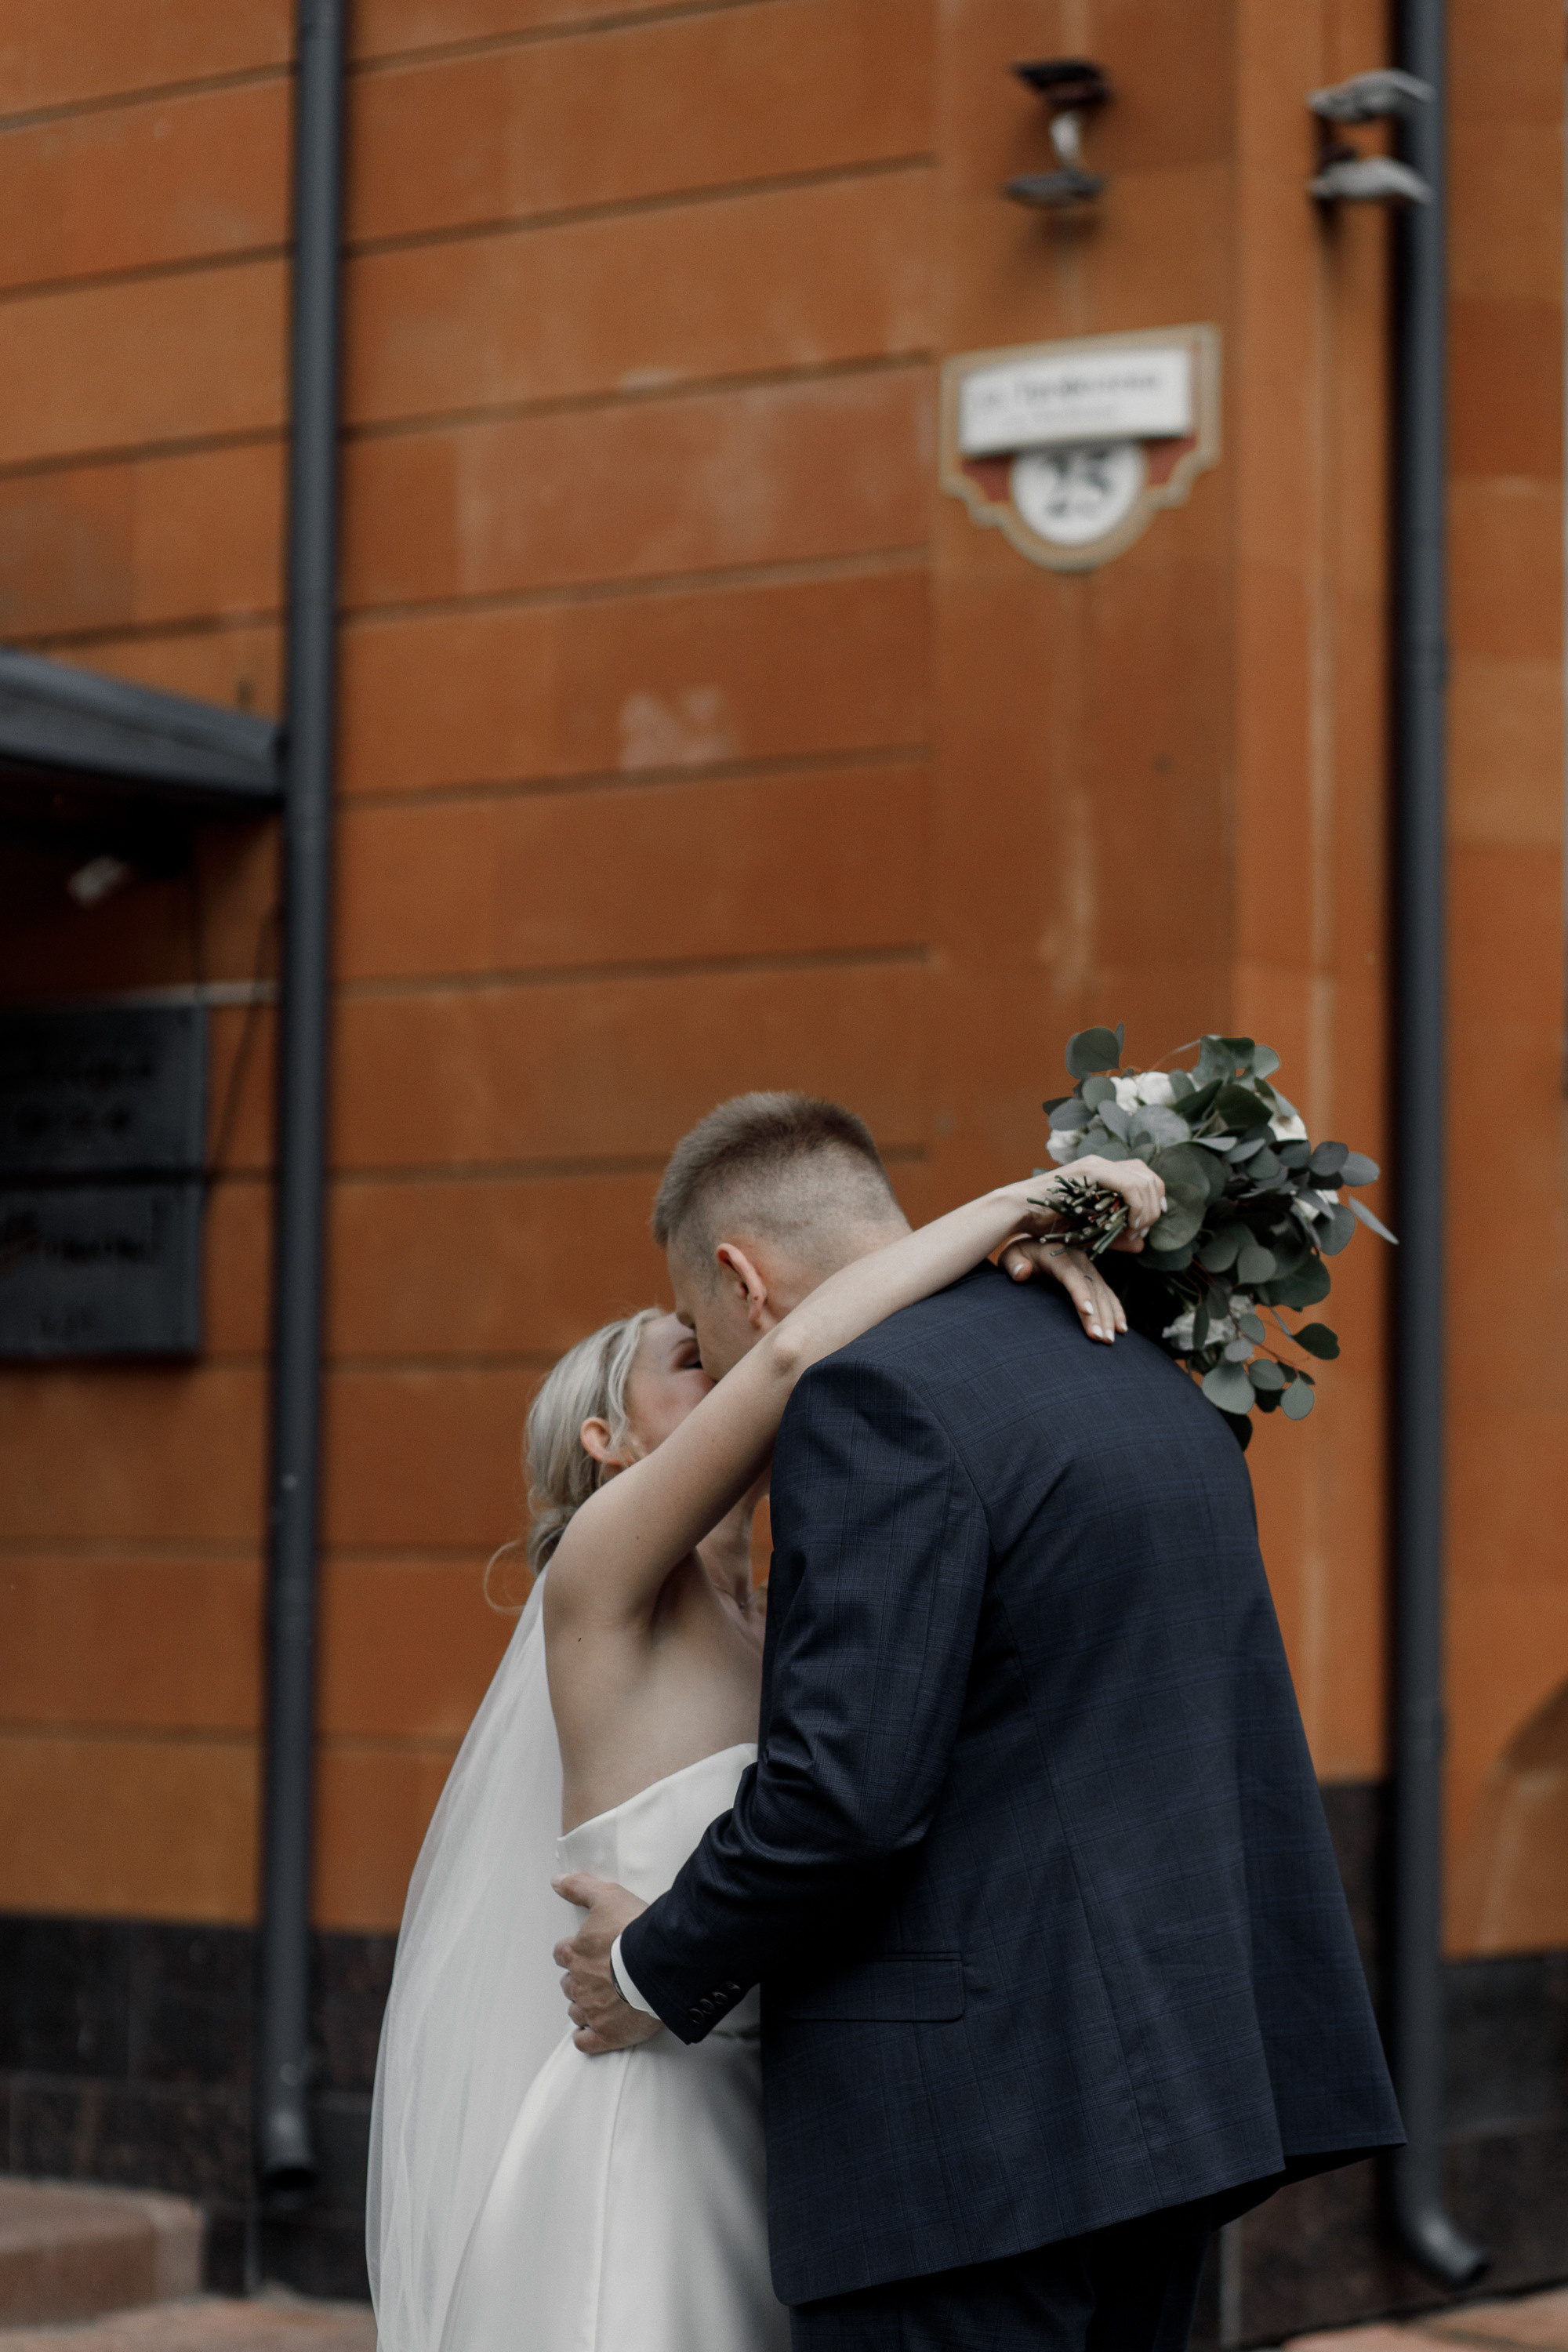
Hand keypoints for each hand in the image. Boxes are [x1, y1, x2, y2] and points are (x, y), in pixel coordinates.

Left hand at [552, 1872, 661, 2053]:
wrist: (659, 1963)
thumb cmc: (636, 1930)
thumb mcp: (606, 1896)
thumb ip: (579, 1888)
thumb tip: (557, 1882)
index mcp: (575, 1953)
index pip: (562, 1954)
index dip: (573, 1952)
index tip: (585, 1951)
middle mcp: (578, 1983)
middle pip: (569, 1984)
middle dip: (580, 1979)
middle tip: (600, 1975)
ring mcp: (591, 2011)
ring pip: (576, 2011)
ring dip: (585, 2006)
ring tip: (603, 2000)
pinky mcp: (606, 2034)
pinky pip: (586, 2042)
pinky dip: (587, 2038)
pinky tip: (595, 2032)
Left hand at [998, 1237, 1126, 1340]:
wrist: (1034, 1246)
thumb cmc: (1020, 1256)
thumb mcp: (1011, 1256)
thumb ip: (1014, 1264)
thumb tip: (1023, 1272)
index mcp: (1057, 1255)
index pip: (1071, 1275)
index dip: (1080, 1293)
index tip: (1087, 1312)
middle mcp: (1078, 1260)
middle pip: (1091, 1288)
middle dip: (1098, 1314)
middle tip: (1101, 1338)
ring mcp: (1088, 1269)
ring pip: (1103, 1294)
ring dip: (1109, 1317)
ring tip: (1109, 1339)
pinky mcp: (1094, 1278)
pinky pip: (1108, 1295)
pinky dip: (1116, 1311)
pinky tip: (1121, 1328)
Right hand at [1019, 1154, 1164, 1251]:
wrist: (1020, 1212)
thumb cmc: (1049, 1222)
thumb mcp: (1089, 1230)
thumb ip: (1116, 1235)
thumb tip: (1141, 1244)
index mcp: (1103, 1172)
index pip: (1143, 1175)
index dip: (1155, 1198)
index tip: (1147, 1222)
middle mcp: (1102, 1163)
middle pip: (1148, 1175)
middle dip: (1155, 1205)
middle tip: (1142, 1229)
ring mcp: (1096, 1164)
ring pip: (1143, 1180)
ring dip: (1146, 1209)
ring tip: (1133, 1230)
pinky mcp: (1090, 1171)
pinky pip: (1129, 1185)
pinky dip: (1136, 1206)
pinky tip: (1127, 1224)